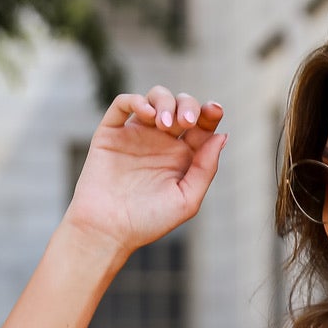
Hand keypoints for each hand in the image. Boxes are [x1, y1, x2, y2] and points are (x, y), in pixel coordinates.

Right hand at [62, 85, 227, 261]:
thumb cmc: (148, 221)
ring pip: (155, 98)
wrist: (107, 229)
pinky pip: (123, 105)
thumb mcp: (186, 199)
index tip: (214, 110)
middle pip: (181, 106)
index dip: (209, 113)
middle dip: (188, 106)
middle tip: (185, 122)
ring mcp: (136, 134)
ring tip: (164, 123)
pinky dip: (135, 101)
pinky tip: (146, 114)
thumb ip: (205, 168)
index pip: (201, 126)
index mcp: (183, 157)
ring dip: (164, 102)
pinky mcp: (111, 132)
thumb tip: (221, 136)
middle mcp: (161, 142)